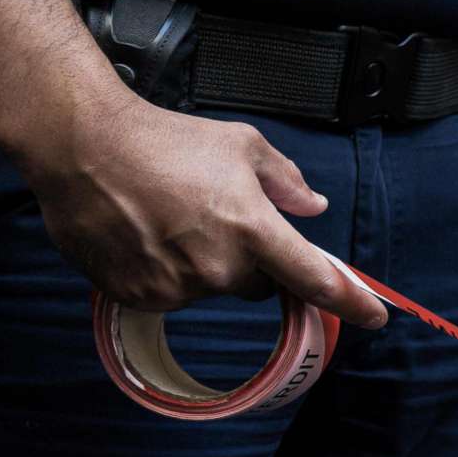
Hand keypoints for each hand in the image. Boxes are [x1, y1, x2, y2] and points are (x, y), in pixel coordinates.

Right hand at [11, 93, 387, 327]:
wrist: (83, 147)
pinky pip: (169, 294)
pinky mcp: (138, 297)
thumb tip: (312, 206)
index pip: (315, 279)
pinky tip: (145, 233)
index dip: (350, 302)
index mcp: (253, 229)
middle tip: (213, 216)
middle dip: (246, 257)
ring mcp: (176, 287)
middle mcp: (218, 267)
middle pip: (256, 282)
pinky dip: (164, 271)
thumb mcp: (243, 145)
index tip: (374, 316)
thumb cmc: (164, 141)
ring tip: (169, 217)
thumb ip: (286, 181)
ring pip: (210, 287)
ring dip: (201, 263)